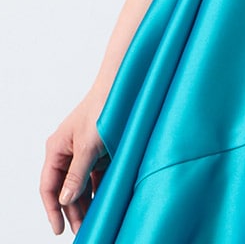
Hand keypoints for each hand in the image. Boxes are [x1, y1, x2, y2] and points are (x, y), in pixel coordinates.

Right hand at [40, 92, 110, 235]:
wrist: (124, 87)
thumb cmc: (102, 109)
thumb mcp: (88, 146)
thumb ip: (77, 174)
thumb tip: (66, 199)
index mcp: (57, 148)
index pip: (49, 186)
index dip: (52, 209)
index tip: (59, 228)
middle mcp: (68, 151)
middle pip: (65, 188)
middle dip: (72, 210)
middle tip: (81, 230)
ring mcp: (84, 152)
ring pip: (81, 184)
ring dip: (86, 202)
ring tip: (92, 221)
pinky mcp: (100, 151)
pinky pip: (95, 176)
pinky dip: (98, 189)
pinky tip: (103, 202)